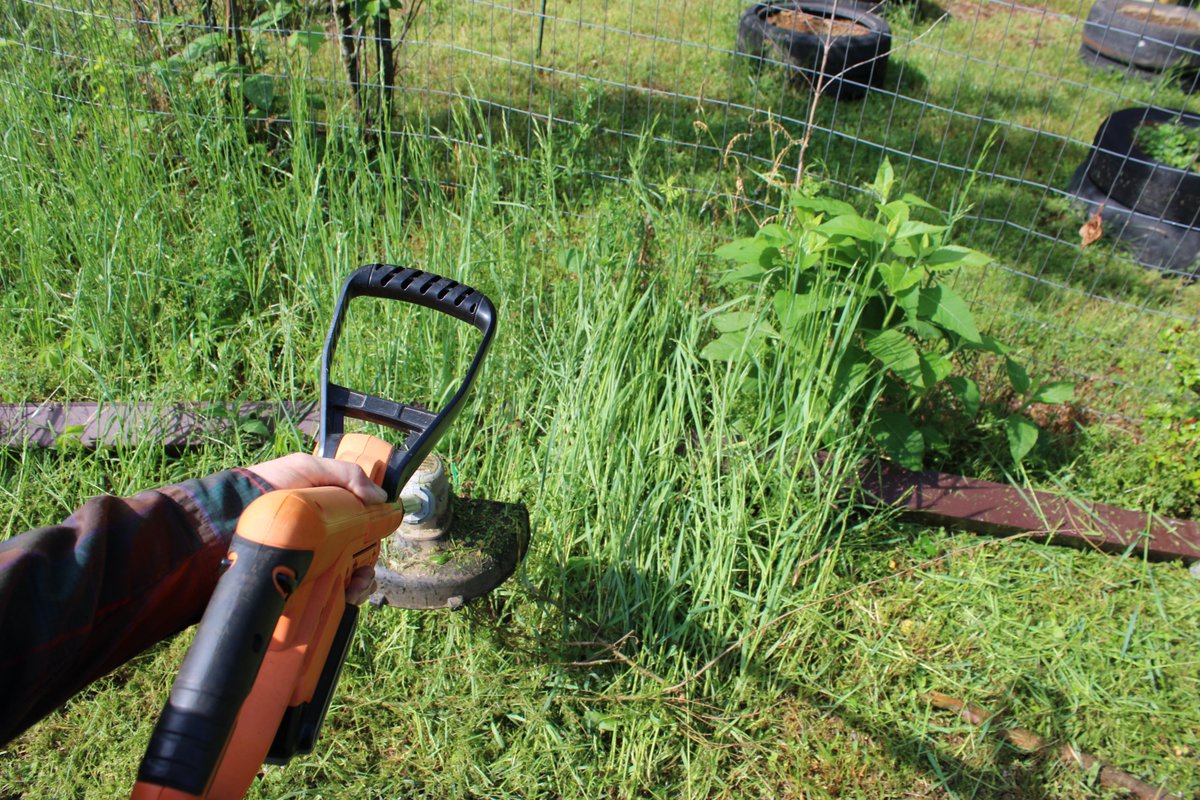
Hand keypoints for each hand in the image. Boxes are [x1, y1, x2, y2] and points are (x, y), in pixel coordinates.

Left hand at [247, 453, 384, 604]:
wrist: (222, 523)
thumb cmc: (264, 488)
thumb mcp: (306, 468)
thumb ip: (346, 475)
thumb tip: (381, 499)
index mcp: (323, 515)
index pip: (358, 528)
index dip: (373, 535)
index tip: (379, 540)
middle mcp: (317, 541)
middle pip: (356, 557)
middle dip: (367, 568)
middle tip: (364, 573)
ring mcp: (306, 566)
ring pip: (345, 580)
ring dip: (359, 586)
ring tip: (355, 588)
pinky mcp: (294, 587)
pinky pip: (325, 598)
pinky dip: (340, 600)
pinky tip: (344, 597)